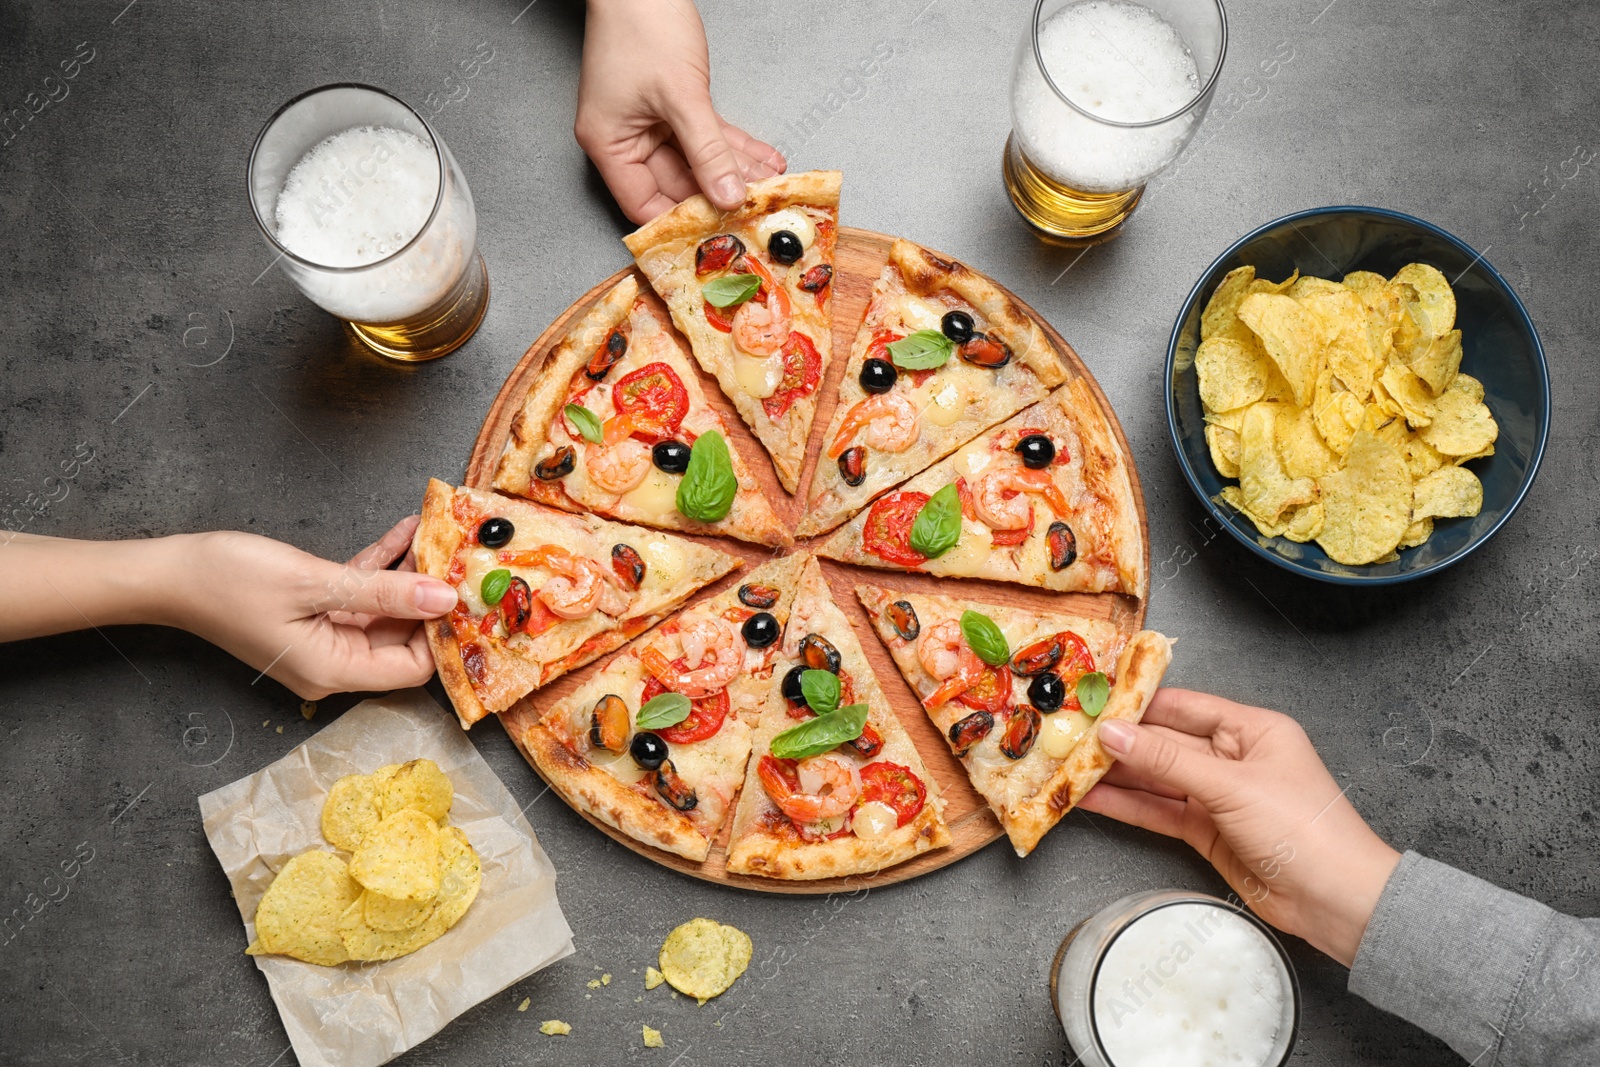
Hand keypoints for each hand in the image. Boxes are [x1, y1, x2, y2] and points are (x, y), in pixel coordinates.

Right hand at [170, 517, 455, 699]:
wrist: (167, 573)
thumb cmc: (227, 581)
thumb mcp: (315, 583)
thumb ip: (383, 592)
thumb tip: (443, 599)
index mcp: (333, 670)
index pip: (411, 668)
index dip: (441, 633)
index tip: (466, 594)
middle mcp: (332, 662)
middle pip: (402, 638)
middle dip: (431, 597)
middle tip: (461, 557)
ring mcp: (324, 638)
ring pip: (385, 611)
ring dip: (409, 575)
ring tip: (438, 537)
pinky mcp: (315, 613)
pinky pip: (360, 593)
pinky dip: (381, 566)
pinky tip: (406, 532)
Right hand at [575, 0, 785, 222]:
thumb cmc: (642, 24)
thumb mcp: (681, 96)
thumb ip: (707, 151)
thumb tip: (726, 196)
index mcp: (609, 143)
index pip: (644, 204)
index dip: (681, 222)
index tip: (717, 234)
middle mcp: (626, 138)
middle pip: (675, 184)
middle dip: (718, 194)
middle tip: (754, 209)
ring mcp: (648, 122)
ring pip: (696, 160)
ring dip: (733, 170)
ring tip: (768, 183)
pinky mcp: (670, 106)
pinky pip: (704, 136)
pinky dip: (731, 146)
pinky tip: (761, 158)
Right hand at [1079, 688, 1400, 966]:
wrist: (1336, 901)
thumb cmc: (1304, 829)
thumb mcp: (1231, 785)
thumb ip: (1167, 760)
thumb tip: (1113, 734)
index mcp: (1252, 730)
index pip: (1183, 706)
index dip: (1138, 704)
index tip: (1094, 702)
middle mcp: (1233, 758)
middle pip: (1164, 743)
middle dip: (1118, 744)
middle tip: (1068, 738)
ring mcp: (1218, 796)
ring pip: (1156, 779)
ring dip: (1115, 776)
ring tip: (1068, 768)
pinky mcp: (1207, 831)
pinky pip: (1159, 811)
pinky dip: (1127, 806)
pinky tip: (1093, 798)